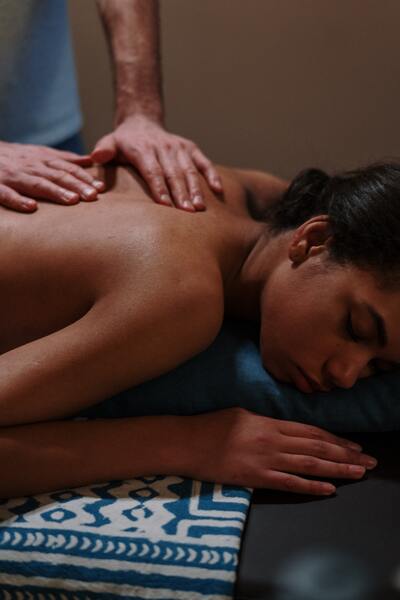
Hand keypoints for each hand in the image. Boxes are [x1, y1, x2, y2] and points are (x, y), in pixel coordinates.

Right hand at [0, 142, 104, 212]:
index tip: (101, 188)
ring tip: (72, 201)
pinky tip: (31, 208)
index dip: (84, 177)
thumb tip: (89, 160)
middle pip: (56, 175)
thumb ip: (63, 158)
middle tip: (93, 196)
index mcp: (41, 159)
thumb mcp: (38, 153)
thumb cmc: (13, 158)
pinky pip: (7, 194)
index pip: (67, 168)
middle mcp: (30, 167)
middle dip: (76, 185)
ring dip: (55, 191)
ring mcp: (13, 176)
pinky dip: (18, 200)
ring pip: (36, 183)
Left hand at [91, 115, 222, 210]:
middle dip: (180, 194)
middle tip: (187, 213)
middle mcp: (163, 147)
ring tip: (199, 208)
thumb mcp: (109, 142)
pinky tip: (218, 190)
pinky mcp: (191, 148)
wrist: (142, 122)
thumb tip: (95, 157)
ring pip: (189, 170)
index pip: (153, 171)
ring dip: (195, 189)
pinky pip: (203, 162)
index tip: (165, 205)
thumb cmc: (123, 142)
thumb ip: (103, 150)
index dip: (159, 188)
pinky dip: (212, 175)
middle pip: (173, 173)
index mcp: (143, 148)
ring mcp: (179, 147)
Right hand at [184, 408, 376, 494]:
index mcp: (269, 422)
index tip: (354, 445)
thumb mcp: (242, 414)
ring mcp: (265, 459)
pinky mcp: (255, 477)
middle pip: (317, 447)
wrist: (186, 442)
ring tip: (358, 473)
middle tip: (368, 461)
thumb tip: (284, 430)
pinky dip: (311, 486)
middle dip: (346, 454)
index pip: (311, 431)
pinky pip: (289, 483)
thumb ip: (266, 422)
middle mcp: (273, 439)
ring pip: (309, 464)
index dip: (336, 438)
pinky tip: (329, 489)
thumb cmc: (210, 426)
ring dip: (337, 469)